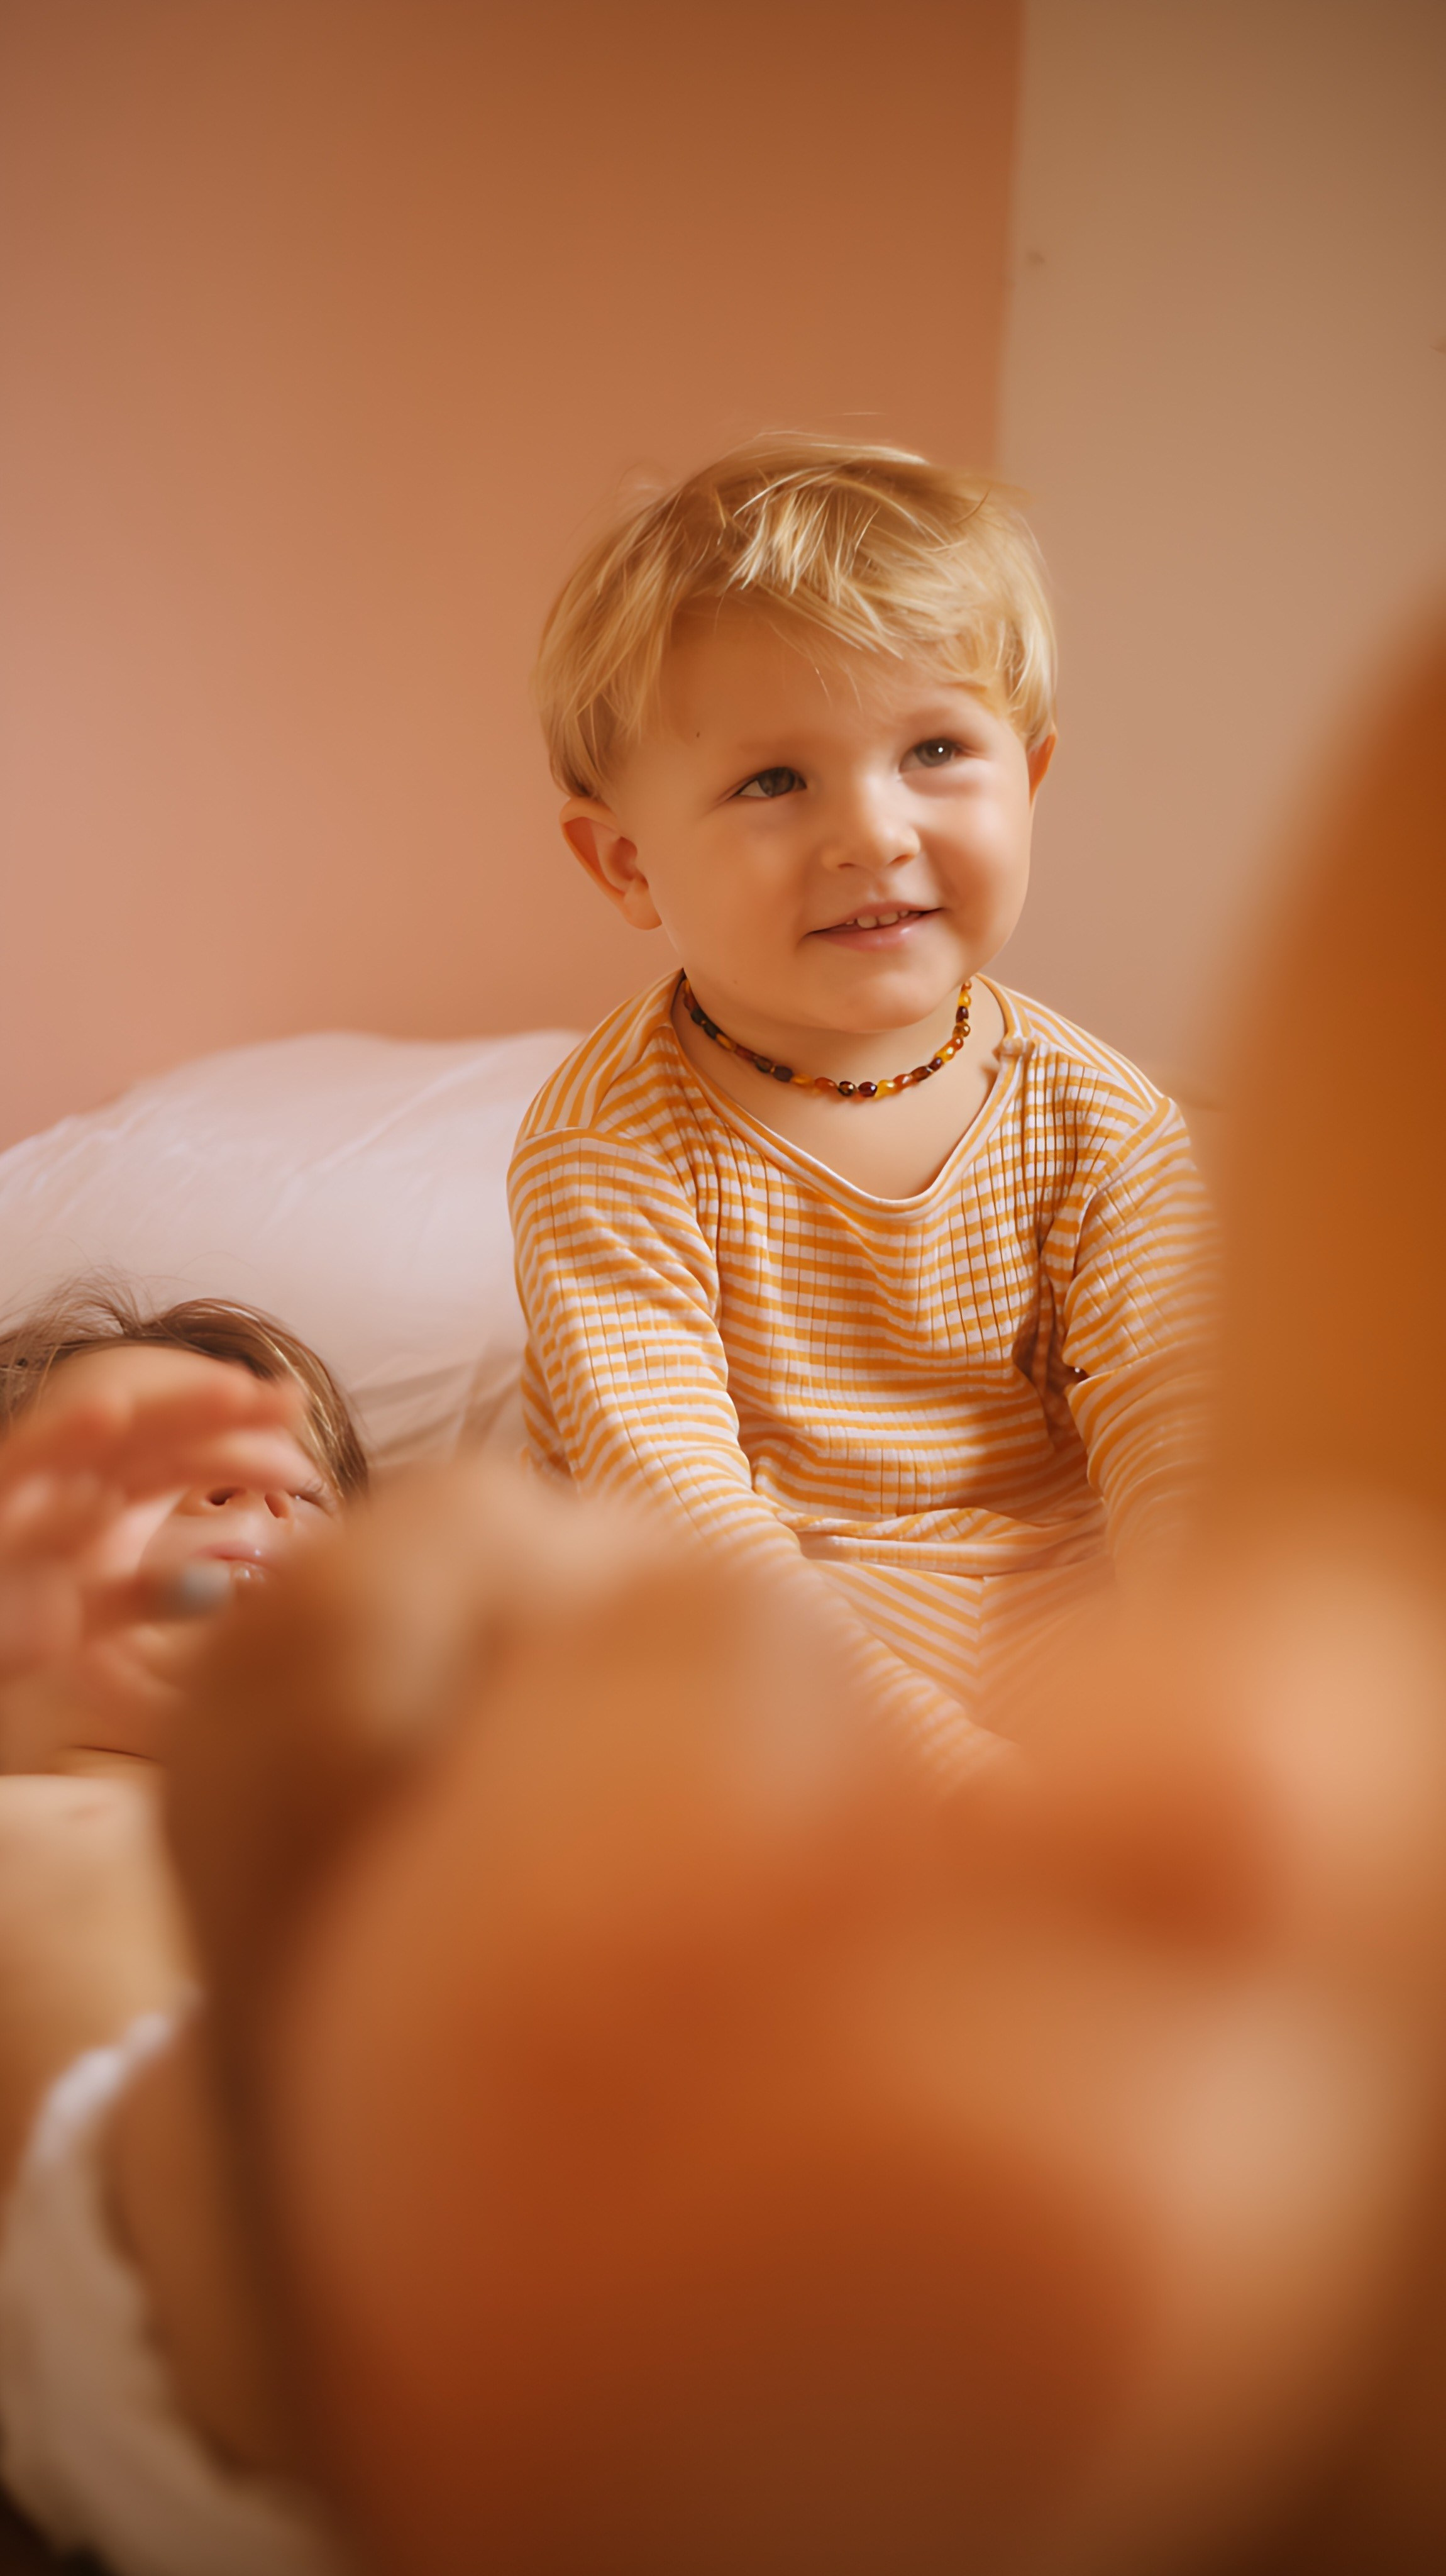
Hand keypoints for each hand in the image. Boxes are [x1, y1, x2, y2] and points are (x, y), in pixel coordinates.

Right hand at [0, 1345, 312, 1690]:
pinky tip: (108, 1410)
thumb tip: (217, 1590)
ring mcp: (37, 1483)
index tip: (306, 1451)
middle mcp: (78, 1480)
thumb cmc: (10, 1619)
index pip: (187, 1459)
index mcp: (107, 1497)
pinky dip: (65, 1430)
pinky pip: (28, 1455)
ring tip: (232, 1389)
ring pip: (110, 1432)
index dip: (243, 1448)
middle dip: (226, 1413)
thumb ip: (150, 1596)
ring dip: (168, 1408)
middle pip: (164, 1433)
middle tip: (292, 1400)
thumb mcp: (92, 1610)